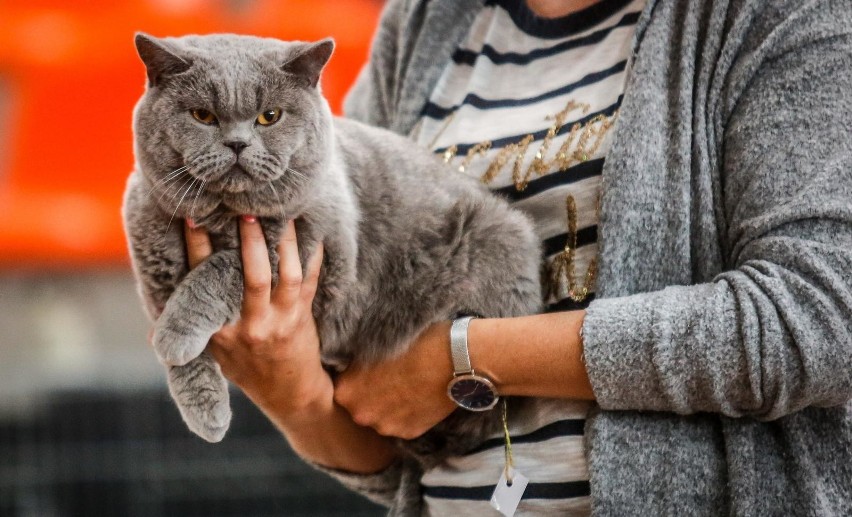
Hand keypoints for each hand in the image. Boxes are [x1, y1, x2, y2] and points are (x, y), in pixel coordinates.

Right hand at [184, 216, 329, 414]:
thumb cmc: (246, 369)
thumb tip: (151, 331)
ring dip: (285, 241)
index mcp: (219, 331)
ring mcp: (281, 320)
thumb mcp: (213, 356)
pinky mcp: (304, 316)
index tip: (193, 216)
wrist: (289, 395)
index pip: (204, 282)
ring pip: (286, 275)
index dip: (197, 246)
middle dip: (249, 242)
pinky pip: (311, 279)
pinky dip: (313, 254)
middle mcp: (250, 325)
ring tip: (282, 211)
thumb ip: (191, 333)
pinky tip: (312, 230)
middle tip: (244, 211)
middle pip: (252, 277)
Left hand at [334, 322, 457, 439]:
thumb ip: (356, 362)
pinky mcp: (409, 433)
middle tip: (387, 375)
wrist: (457, 358)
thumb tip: (349, 365)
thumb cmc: (416, 342)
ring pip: (380, 415)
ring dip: (388, 404)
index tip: (367, 366)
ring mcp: (386, 427)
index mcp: (345, 390)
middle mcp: (361, 414)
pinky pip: (401, 423)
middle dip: (369, 393)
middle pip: (359, 404)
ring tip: (406, 384)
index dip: (353, 374)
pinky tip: (419, 394)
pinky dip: (407, 412)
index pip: (340, 384)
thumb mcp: (376, 344)